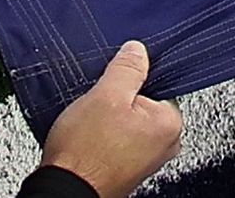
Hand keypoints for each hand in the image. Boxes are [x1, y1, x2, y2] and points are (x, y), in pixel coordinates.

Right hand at [39, 42, 184, 195]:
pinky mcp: (127, 166)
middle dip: (120, 97)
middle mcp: (165, 144)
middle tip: (99, 103)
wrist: (65, 189)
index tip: (114, 80)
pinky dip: (105, 133)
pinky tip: (90, 135)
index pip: (158, 82)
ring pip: (129, 119)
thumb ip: (127, 68)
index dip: (131, 77)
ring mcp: (146, 158)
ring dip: (110, 115)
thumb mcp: (105, 94)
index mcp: (169, 123)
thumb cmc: (85, 152)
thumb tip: (138, 50)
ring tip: (92, 121)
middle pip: (144, 101)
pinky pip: (120, 137)